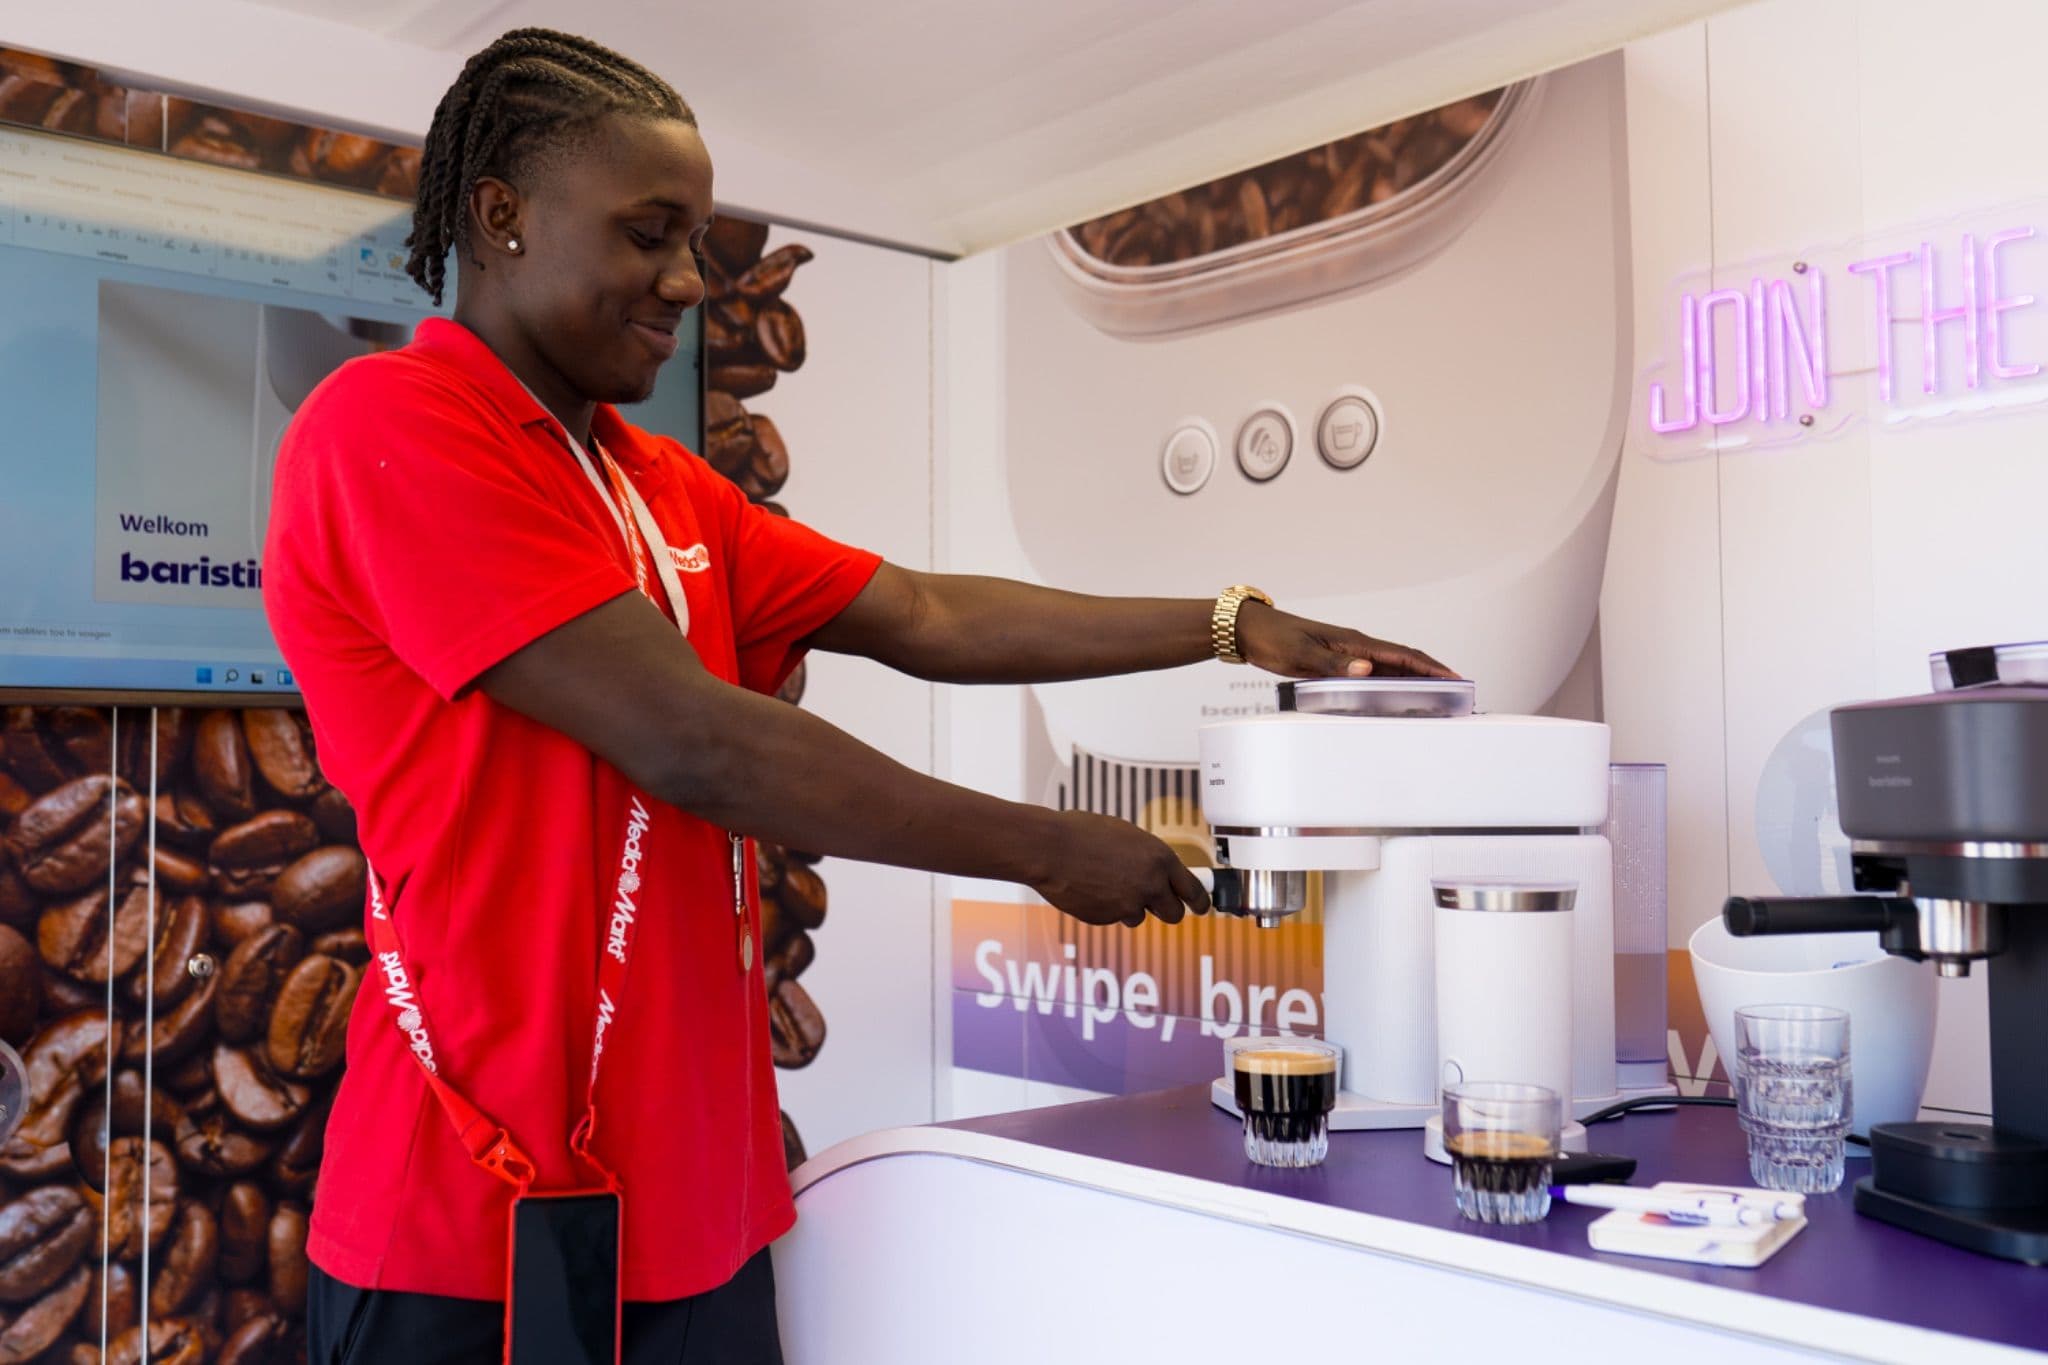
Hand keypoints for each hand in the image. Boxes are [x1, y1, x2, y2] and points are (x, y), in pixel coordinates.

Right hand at [1029, 812, 1211, 927]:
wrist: (1050, 849)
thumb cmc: (1082, 834)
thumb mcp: (1126, 835)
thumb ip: (1146, 857)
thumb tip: (1155, 869)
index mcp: (1160, 858)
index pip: (1193, 889)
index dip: (1200, 901)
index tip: (1203, 906)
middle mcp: (1150, 885)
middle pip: (1174, 914)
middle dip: (1166, 910)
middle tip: (1157, 904)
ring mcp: (1128, 905)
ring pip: (1139, 917)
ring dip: (1129, 906)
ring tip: (1106, 883)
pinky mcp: (1107, 918)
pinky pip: (1113, 917)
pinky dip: (1105, 908)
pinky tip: (1089, 888)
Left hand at [1235, 601, 1456, 679]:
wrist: (1250, 631)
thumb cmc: (1273, 639)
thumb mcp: (1300, 654)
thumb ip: (1332, 663)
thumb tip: (1366, 669)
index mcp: (1352, 642)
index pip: (1402, 655)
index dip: (1431, 668)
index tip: (1455, 678)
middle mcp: (1355, 646)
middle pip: (1403, 661)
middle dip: (1432, 674)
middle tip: (1456, 692)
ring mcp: (1346, 654)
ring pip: (1389, 668)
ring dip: (1413, 680)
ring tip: (1436, 697)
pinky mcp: (1335, 662)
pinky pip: (1371, 673)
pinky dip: (1389, 683)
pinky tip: (1393, 696)